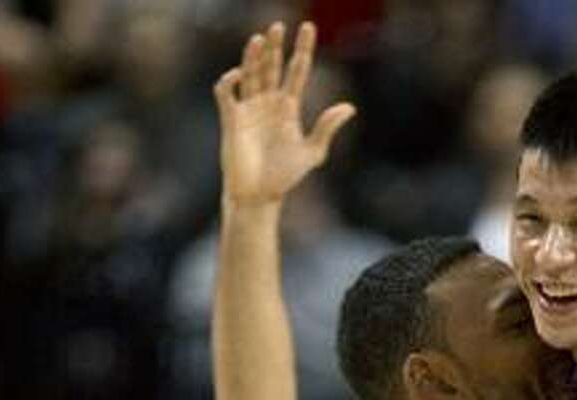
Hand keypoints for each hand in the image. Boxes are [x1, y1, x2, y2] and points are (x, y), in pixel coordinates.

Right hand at [214, 20, 355, 206]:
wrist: (259, 196)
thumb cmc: (284, 177)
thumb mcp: (311, 153)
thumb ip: (327, 129)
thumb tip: (349, 107)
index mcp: (288, 107)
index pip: (297, 70)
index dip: (303, 49)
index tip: (309, 27)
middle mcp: (268, 102)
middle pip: (272, 65)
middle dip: (275, 45)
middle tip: (279, 26)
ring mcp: (249, 108)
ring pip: (250, 72)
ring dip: (253, 55)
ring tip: (260, 38)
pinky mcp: (231, 119)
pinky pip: (227, 92)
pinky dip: (230, 81)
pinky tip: (239, 75)